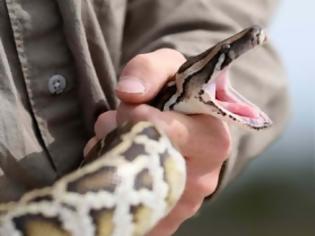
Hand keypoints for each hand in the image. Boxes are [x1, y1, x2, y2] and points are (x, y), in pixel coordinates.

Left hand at [84, 48, 230, 235]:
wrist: (183, 124)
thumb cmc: (177, 96)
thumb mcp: (169, 69)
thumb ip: (149, 70)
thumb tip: (128, 92)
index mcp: (214, 141)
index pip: (165, 131)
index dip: (137, 115)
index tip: (132, 105)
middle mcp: (203, 179)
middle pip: (142, 161)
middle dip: (120, 136)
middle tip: (123, 122)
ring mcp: (182, 206)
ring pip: (128, 185)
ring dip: (113, 156)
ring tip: (124, 140)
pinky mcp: (163, 221)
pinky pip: (124, 204)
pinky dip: (114, 180)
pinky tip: (123, 164)